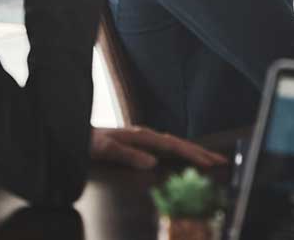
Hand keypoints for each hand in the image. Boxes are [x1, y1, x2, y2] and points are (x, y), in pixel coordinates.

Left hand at [90, 126, 226, 170]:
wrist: (71, 131)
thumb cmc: (86, 142)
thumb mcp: (104, 149)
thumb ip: (128, 155)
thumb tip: (153, 163)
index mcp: (142, 135)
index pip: (174, 146)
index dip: (194, 154)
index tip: (210, 162)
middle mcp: (145, 134)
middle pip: (180, 143)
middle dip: (201, 152)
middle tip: (222, 161)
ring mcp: (143, 137)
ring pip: (175, 144)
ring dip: (193, 151)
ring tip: (210, 159)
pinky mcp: (139, 142)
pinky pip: (166, 147)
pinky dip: (181, 151)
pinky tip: (183, 155)